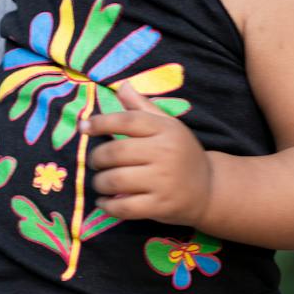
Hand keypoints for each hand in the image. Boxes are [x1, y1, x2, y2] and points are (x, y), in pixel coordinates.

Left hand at [84, 85, 212, 226]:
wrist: (209, 188)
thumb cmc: (182, 153)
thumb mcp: (168, 125)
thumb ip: (142, 107)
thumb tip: (122, 87)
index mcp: (165, 129)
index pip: (127, 121)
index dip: (101, 123)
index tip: (84, 127)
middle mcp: (164, 153)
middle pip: (116, 152)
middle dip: (97, 158)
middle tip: (95, 161)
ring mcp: (163, 181)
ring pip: (116, 180)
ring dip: (100, 182)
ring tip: (100, 182)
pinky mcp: (159, 206)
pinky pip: (124, 207)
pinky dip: (108, 206)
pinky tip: (104, 202)